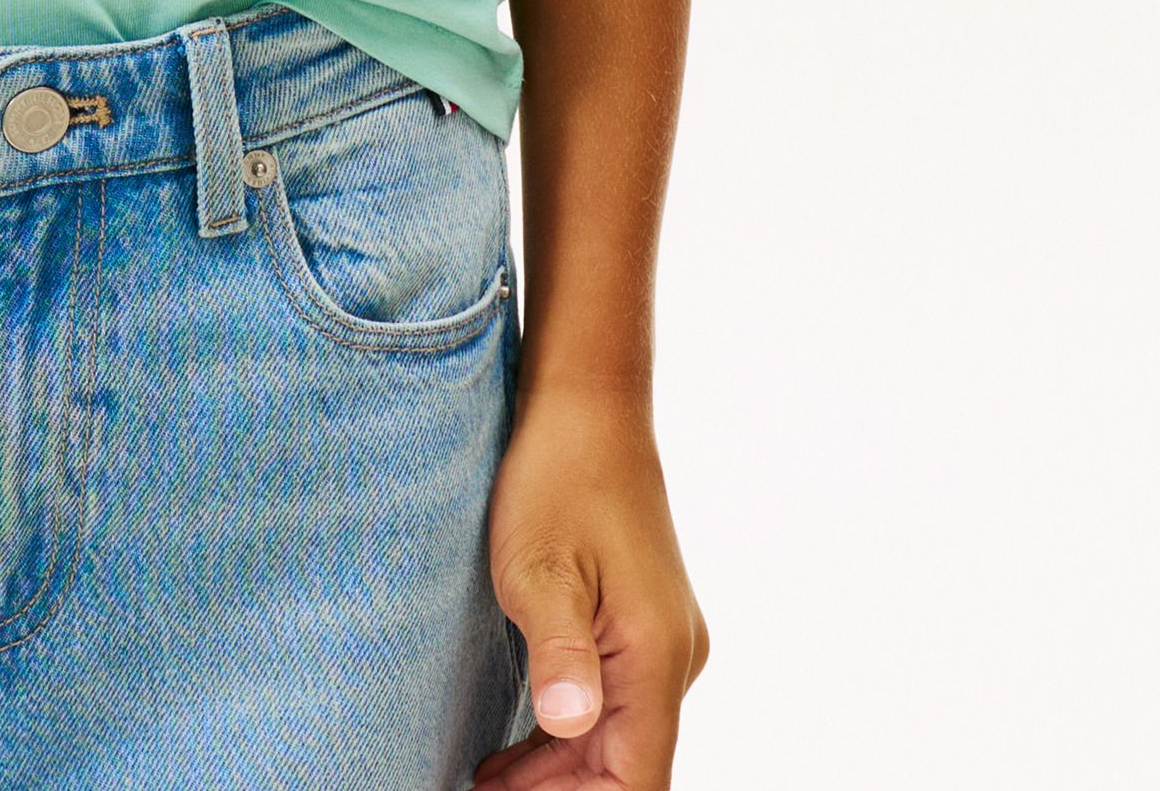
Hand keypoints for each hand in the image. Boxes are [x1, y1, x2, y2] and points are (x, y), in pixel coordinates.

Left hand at [473, 387, 710, 788]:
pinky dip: (566, 737)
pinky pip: (614, 705)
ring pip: (618, 741)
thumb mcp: (540, 567)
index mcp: (656, 657)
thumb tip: (567, 723)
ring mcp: (661, 642)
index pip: (634, 782)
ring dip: (557, 774)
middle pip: (625, 769)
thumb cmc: (557, 477)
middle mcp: (673, 660)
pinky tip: (513, 751)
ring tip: (486, 783)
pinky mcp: (641, 625)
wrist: (586, 406)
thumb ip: (559, 651)